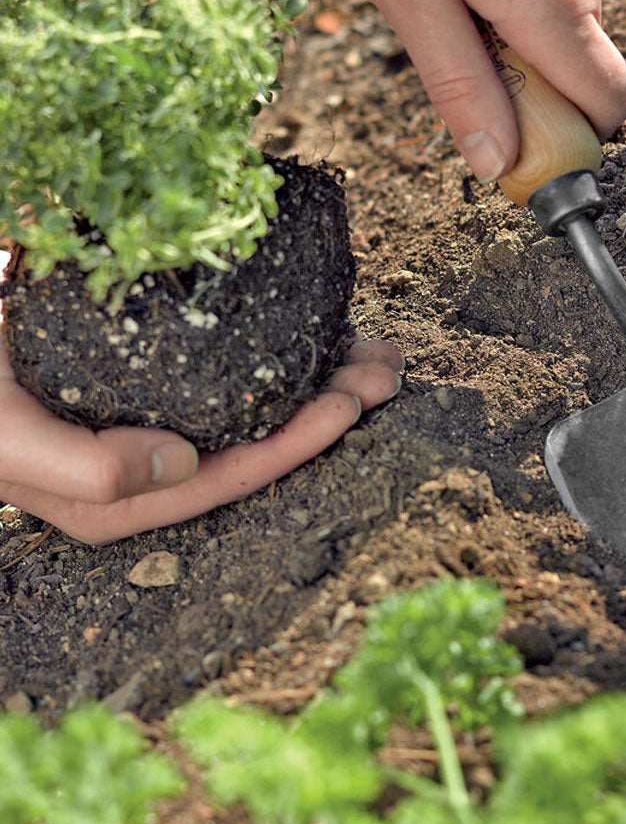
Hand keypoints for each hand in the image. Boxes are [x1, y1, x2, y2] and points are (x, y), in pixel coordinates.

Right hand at [0, 285, 402, 544]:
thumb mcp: (7, 440)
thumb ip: (85, 467)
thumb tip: (181, 465)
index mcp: (121, 498)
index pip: (229, 476)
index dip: (295, 444)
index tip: (349, 404)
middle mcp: (149, 464)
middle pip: (258, 439)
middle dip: (331, 404)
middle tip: (388, 368)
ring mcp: (155, 416)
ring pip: (256, 400)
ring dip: (319, 370)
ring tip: (375, 344)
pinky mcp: (154, 375)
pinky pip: (233, 366)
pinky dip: (281, 343)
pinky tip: (319, 325)